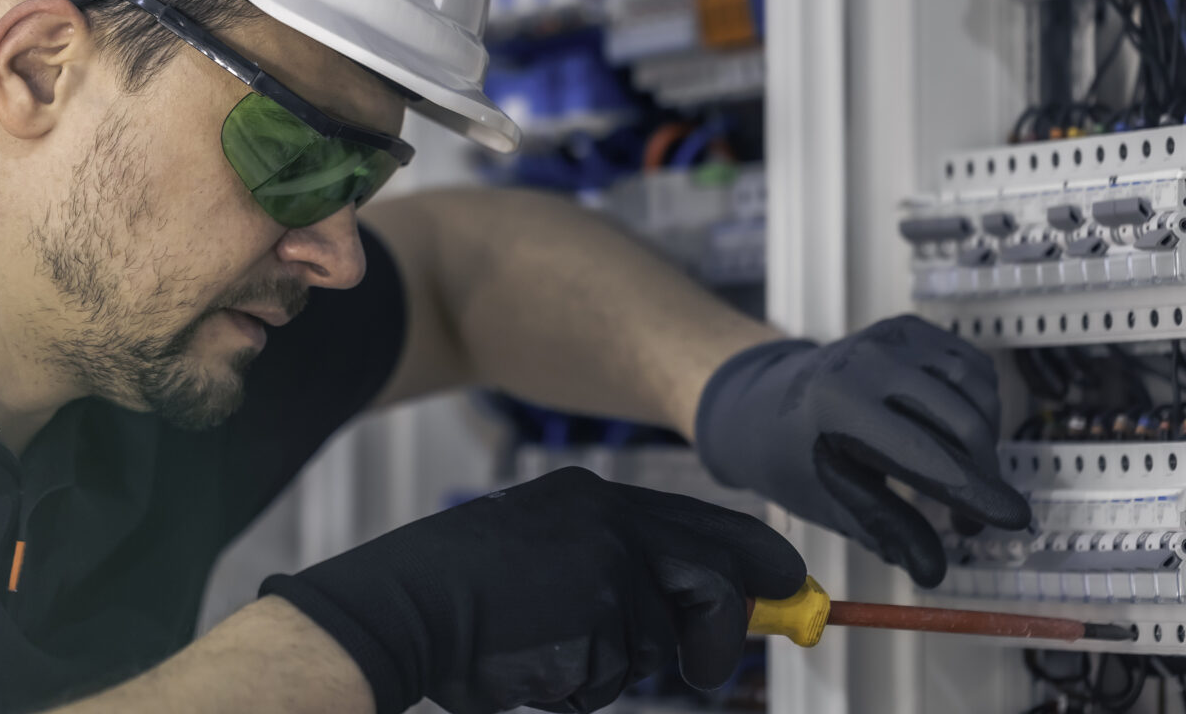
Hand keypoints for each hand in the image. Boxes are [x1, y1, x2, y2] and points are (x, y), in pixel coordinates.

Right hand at [260, 467, 803, 713]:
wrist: (397, 606)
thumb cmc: (458, 589)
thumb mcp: (543, 547)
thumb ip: (618, 563)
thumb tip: (706, 608)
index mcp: (594, 498)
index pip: (704, 525)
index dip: (755, 561)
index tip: (788, 587)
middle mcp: (610, 525)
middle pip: (715, 578)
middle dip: (727, 631)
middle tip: (713, 669)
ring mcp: (606, 572)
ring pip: (655, 645)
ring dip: (612, 668)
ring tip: (544, 650)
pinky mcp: (597, 622)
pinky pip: (615, 678)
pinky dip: (579, 687)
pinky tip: (529, 663)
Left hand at [692, 314, 1032, 586]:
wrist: (762, 401)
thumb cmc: (795, 458)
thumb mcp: (832, 500)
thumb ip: (886, 531)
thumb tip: (935, 573)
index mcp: (838, 406)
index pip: (925, 454)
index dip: (976, 491)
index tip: (1017, 520)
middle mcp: (868, 361)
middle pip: (965, 425)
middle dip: (981, 479)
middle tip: (966, 522)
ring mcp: (890, 337)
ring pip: (981, 395)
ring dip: (983, 445)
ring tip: (954, 477)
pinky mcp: (909, 327)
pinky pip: (975, 370)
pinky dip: (979, 407)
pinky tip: (951, 433)